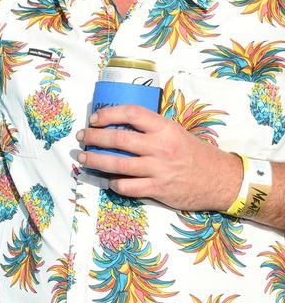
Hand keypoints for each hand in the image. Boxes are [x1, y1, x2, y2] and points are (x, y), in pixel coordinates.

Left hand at [76, 105, 239, 211]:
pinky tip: (109, 180)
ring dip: (95, 160)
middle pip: (118, 139)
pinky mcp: (157, 189)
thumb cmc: (193, 153)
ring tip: (83, 157)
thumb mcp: (175, 132)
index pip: (132, 113)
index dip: (109, 114)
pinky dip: (114, 183)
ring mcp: (158, 169)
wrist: (220, 179)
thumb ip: (150, 129)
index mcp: (165, 128)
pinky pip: (127, 186)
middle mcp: (160, 147)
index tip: (94, 118)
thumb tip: (117, 124)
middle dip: (93, 137)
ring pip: (117, 164)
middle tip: (81, 136)